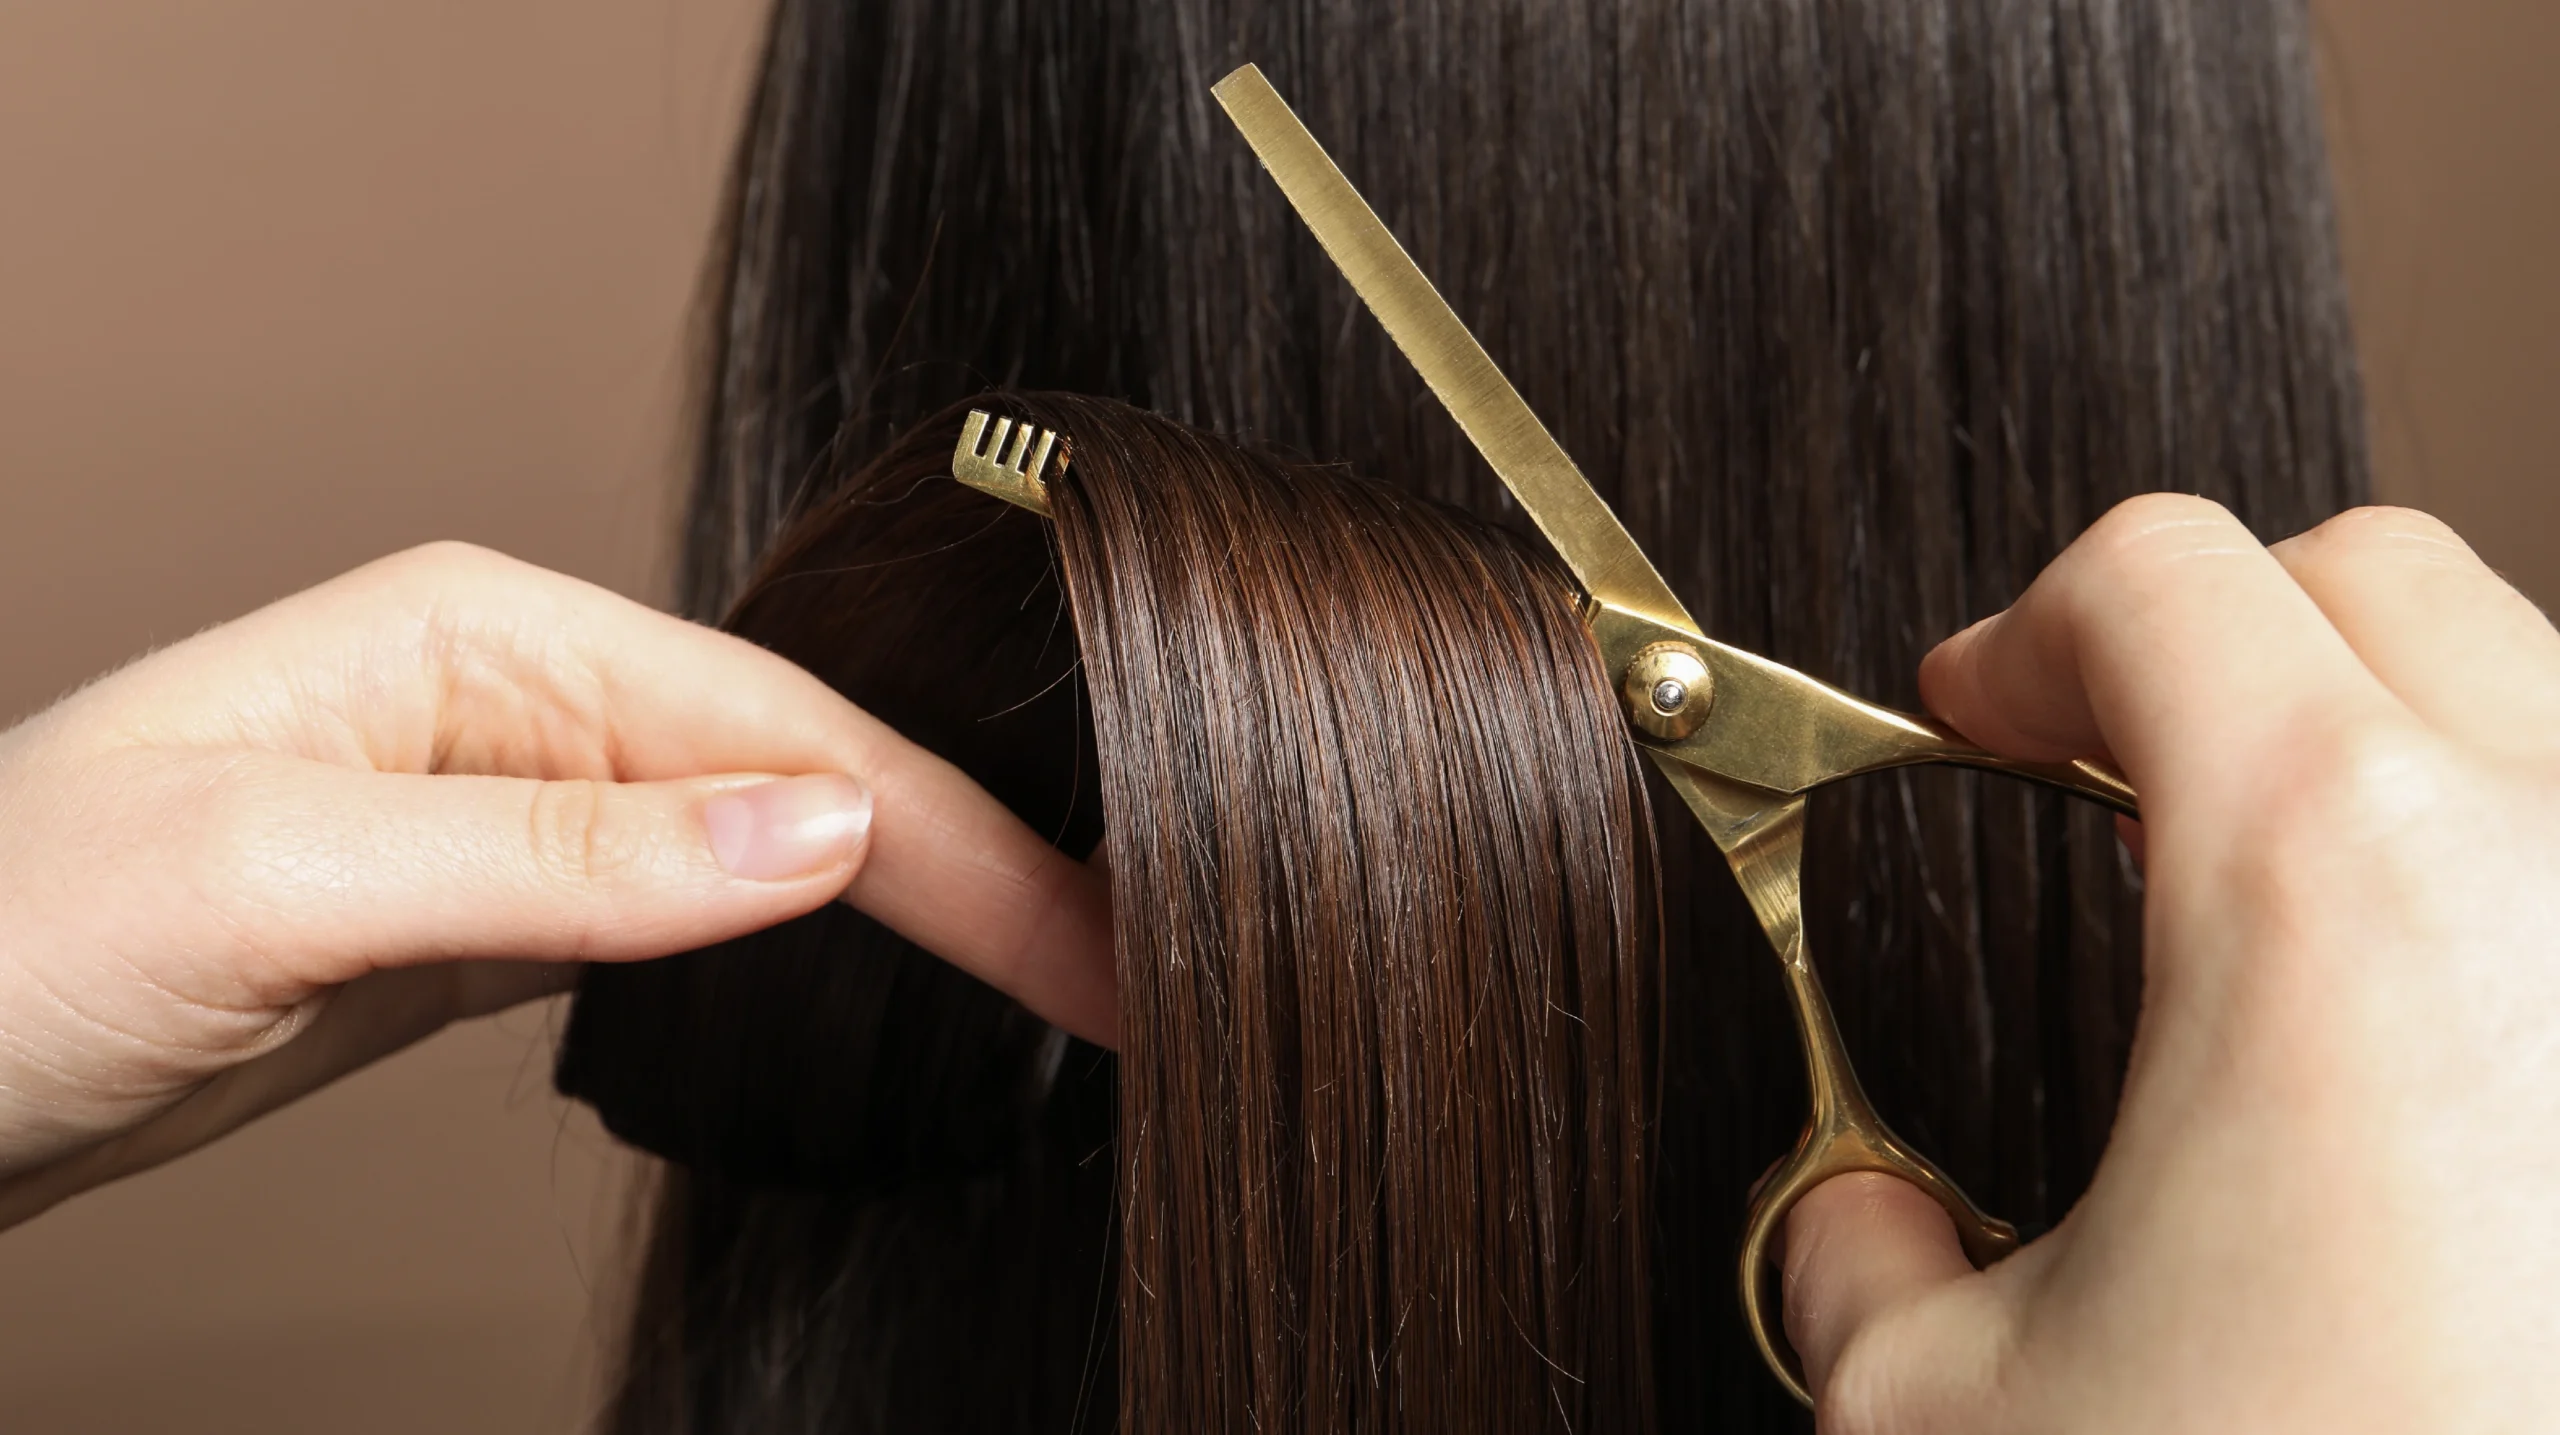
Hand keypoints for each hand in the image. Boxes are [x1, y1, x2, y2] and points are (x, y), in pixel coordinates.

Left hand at [0, 543, 1112, 1224]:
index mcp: (488, 631)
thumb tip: (819, 838)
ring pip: (768, 846)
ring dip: (915, 910)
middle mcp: (520, 698)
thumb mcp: (289, 879)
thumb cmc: (10, 932)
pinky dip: (811, 949)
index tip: (1094, 944)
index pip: (785, 736)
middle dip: (978, 874)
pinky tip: (891, 972)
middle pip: (805, 780)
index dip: (958, 848)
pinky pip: (692, 913)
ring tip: (1060, 975)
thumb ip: (571, 858)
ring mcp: (516, 806)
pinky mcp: (495, 914)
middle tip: (1129, 975)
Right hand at [1778, 500, 2559, 1430]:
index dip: (2019, 633)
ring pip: (2537, 709)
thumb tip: (1861, 1235)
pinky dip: (2512, 897)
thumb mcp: (1953, 1418)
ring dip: (2387, 753)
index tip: (1969, 715)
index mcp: (2328, 885)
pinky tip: (2439, 1057)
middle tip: (2099, 775)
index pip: (2160, 582)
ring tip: (2276, 917)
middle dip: (2209, 642)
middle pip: (2371, 585)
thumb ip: (1858, 1268)